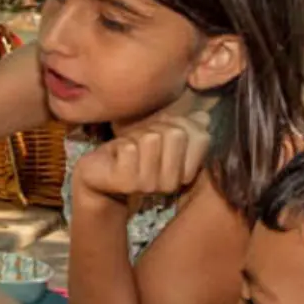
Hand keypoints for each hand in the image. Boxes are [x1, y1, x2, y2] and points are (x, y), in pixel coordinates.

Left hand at [73, 112, 210, 200]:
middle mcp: (172, 184)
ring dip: (136, 136)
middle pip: (176, 134)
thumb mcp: (161, 135)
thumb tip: (203, 117)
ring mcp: (150, 186)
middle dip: (155, 128)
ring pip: (152, 138)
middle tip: (140, 141)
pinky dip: (121, 144)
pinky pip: (130, 147)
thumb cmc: (133, 152)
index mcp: (186, 173)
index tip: (161, 131)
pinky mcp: (127, 183)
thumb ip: (186, 127)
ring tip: (129, 148)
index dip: (180, 123)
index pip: (201, 137)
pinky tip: (117, 155)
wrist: (99, 173)